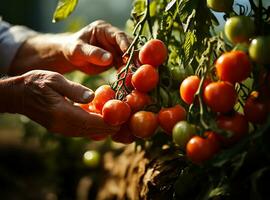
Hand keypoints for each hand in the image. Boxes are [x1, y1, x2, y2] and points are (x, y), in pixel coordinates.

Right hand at [3, 70, 118, 136]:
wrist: (18, 95)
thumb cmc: (36, 83)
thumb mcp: (55, 80)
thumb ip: (74, 90)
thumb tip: (93, 97)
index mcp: (63, 114)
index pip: (92, 122)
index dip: (109, 122)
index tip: (124, 119)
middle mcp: (63, 126)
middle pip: (92, 131)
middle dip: (109, 127)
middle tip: (125, 120)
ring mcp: (61, 129)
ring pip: (88, 133)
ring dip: (102, 128)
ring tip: (117, 120)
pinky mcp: (61, 128)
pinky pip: (81, 130)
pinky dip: (93, 126)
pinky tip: (101, 118)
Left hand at [63, 20, 131, 73]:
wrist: (71, 58)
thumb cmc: (71, 49)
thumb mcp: (78, 50)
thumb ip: (92, 53)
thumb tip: (109, 59)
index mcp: (104, 30)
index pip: (119, 36)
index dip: (126, 45)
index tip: (130, 56)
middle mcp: (112, 38)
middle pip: (128, 46)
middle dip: (133, 57)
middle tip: (138, 68)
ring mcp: (115, 49)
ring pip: (128, 57)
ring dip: (132, 66)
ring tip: (135, 75)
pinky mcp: (115, 60)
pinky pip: (123, 66)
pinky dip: (126, 72)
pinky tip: (129, 79)